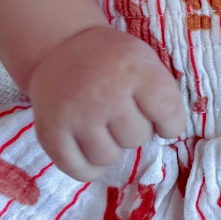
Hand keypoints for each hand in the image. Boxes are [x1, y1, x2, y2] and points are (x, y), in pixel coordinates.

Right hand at [27, 27, 185, 182]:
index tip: (161, 121)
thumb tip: (166, 136)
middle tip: (119, 113)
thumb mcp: (143, 60)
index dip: (170, 124)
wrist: (58, 48)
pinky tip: (88, 147)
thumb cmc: (110, 60)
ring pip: (108, 158)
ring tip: (102, 126)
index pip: (169, 114)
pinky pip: (80, 170)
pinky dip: (88, 167)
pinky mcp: (50, 132)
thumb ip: (160, 93)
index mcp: (134, 68)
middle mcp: (106, 92)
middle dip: (133, 130)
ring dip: (109, 148)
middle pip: (137, 138)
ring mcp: (77, 114)